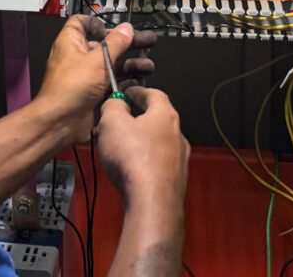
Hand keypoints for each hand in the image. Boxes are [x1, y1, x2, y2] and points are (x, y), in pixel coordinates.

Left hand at [34, 15, 156, 144]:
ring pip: (110, 65)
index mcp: (71, 42)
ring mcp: (85, 75)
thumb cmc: (75, 84)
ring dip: (129, 64)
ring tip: (149, 67)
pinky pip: (110, 82)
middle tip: (150, 43)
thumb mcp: (97, 60)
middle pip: (104, 45)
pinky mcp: (92, 92)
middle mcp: (78, 56)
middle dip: (127, 44)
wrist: (60, 121)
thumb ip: (115, 44)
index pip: (80, 23)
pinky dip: (124, 81)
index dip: (97, 22)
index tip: (116, 28)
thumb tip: (127, 27)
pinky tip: (141, 82)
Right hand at [97, 87, 188, 211]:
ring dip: (142, 140)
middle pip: (157, 118)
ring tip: (121, 146)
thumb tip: (118, 103)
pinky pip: (158, 162)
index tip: (124, 93)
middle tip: (119, 120)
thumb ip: (113, 106)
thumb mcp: (112, 122)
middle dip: (138, 117)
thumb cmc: (132, 156)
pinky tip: (131, 168)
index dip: (137, 91)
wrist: (152, 202)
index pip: (154, 94)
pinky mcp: (176, 180)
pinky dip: (145, 159)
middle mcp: (178, 134)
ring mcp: (180, 159)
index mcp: (165, 115)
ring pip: (158, 142)